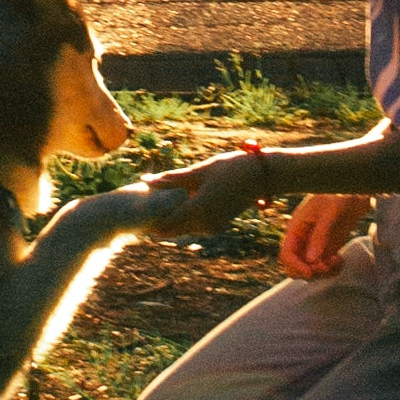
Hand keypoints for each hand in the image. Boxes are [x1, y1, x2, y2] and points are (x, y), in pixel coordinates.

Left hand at [142, 149, 271, 236]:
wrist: (262, 177)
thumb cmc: (231, 169)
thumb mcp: (200, 171)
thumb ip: (172, 178)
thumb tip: (146, 180)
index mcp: (197, 211)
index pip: (164, 225)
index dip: (149, 221)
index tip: (136, 212)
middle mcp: (204, 224)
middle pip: (172, 230)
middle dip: (158, 221)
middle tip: (142, 209)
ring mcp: (212, 227)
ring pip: (183, 228)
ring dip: (171, 220)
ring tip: (157, 205)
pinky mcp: (218, 224)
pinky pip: (195, 225)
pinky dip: (184, 218)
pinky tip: (177, 204)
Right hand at [279, 193, 370, 279]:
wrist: (354, 194)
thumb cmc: (338, 196)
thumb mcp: (329, 212)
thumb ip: (320, 235)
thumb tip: (311, 259)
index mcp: (295, 228)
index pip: (286, 254)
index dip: (295, 266)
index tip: (310, 272)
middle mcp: (301, 240)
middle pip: (295, 267)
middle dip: (311, 271)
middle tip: (327, 265)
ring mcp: (313, 247)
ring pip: (310, 271)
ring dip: (324, 272)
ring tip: (338, 260)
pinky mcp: (325, 251)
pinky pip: (323, 269)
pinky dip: (332, 270)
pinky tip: (340, 260)